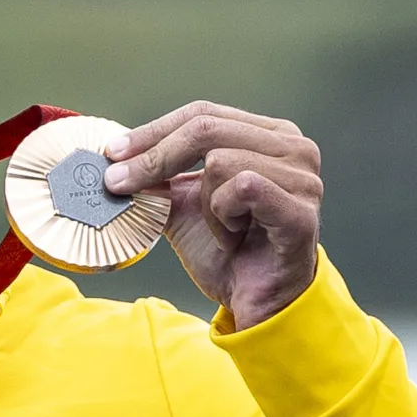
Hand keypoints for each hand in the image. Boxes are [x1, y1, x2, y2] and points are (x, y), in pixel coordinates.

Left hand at [103, 102, 321, 328]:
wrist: (252, 302)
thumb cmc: (226, 252)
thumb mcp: (182, 204)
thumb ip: (158, 175)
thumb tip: (116, 156)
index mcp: (269, 135)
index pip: (202, 114)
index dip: (152, 131)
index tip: (113, 153)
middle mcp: (294, 147)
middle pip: (206, 129)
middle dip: (154, 158)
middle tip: (119, 183)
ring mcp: (303, 177)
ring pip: (220, 161)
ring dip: (205, 204)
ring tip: (222, 229)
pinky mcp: (301, 210)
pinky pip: (243, 188)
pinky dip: (224, 216)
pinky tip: (234, 236)